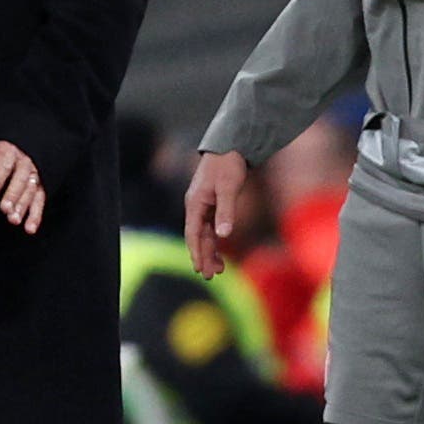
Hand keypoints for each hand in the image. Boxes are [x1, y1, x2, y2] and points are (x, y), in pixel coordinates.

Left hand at [0, 140, 43, 232]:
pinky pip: (40, 202)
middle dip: (13, 194)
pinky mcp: (40, 188)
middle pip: (20, 178)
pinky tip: (29, 228)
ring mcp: (34, 176)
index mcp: (9, 152)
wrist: (17, 151)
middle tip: (5, 208)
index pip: (4, 165)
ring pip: (31, 191)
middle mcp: (24, 163)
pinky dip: (35, 217)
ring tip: (13, 220)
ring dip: (23, 206)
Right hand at [183, 150, 248, 277]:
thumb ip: (226, 211)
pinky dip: (214, 241)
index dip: (196, 252)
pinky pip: (209, 227)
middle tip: (210, 277)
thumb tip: (224, 236)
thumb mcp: (229, 188)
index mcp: (195, 203)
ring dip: (209, 251)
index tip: (200, 268)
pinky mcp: (212, 204)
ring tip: (218, 270)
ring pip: (203, 234)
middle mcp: (196, 206)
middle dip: (203, 257)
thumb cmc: (228, 165)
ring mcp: (203, 206)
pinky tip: (220, 252)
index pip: (193, 233)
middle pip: (197, 237)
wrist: (230, 146)